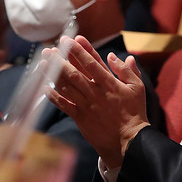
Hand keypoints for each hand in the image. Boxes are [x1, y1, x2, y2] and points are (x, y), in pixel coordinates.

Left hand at [39, 35, 150, 167]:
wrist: (129, 141)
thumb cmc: (135, 113)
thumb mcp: (138, 88)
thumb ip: (126, 71)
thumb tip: (113, 56)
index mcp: (110, 84)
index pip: (92, 63)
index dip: (80, 51)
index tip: (69, 40)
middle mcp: (96, 92)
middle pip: (75, 73)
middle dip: (61, 59)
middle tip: (50, 49)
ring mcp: (87, 105)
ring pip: (67, 87)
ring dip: (54, 74)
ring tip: (43, 63)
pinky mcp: (81, 118)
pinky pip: (64, 105)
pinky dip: (54, 96)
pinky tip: (45, 87)